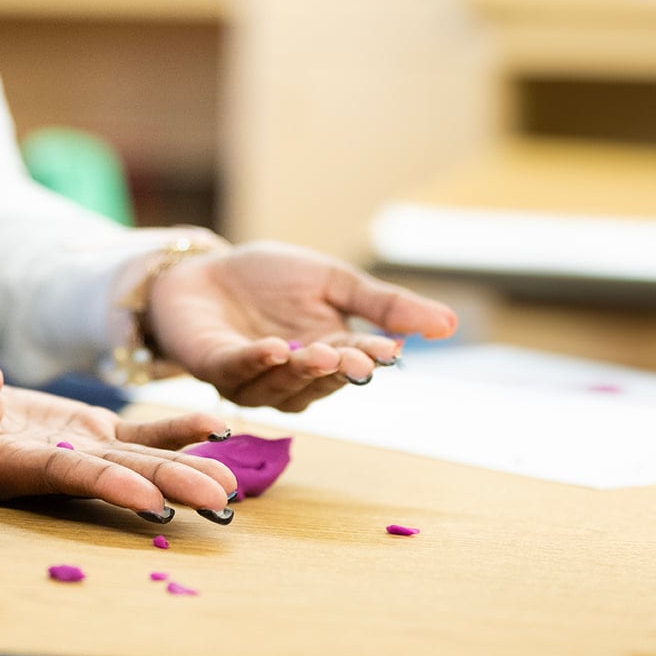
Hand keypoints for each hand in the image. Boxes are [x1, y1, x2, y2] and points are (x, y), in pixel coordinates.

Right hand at [0, 386, 238, 521]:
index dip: (115, 488)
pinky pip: (146, 432)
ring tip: (231, 482)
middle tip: (220, 501)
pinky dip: (181, 428)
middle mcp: (68, 466)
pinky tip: (218, 426)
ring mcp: (89, 449)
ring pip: (146, 459)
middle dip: (174, 486)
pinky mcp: (99, 431)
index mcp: (28, 472)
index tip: (155, 505)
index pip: (79, 479)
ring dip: (190, 467)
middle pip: (128, 475)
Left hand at [145, 240, 456, 410]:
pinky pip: (240, 373)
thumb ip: (385, 304)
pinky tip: (274, 349)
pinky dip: (257, 363)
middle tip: (356, 360)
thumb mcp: (334, 281)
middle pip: (322, 382)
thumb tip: (449, 323)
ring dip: (302, 371)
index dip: (371, 358)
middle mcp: (294, 377)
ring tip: (320, 351)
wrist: (205, 269)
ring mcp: (255, 380)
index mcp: (329, 355)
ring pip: (283, 387)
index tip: (389, 351)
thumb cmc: (269, 279)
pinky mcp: (217, 370)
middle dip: (339, 371)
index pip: (356, 362)